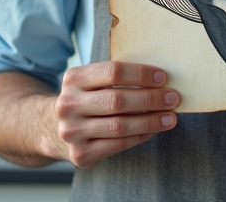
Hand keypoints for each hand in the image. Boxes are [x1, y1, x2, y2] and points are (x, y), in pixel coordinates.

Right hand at [53, 61, 178, 168]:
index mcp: (73, 78)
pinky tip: (154, 130)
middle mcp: (68, 104)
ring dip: (151, 121)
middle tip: (173, 98)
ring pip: (120, 126)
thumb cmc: (85, 99)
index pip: (113, 72)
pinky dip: (141, 136)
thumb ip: (115, 78)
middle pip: (118, 100)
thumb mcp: (90, 81)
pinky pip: (119, 144)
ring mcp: (72, 131)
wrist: (52, 128)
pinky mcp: (80, 153)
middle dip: (151, 99)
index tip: (163, 77)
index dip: (141, 74)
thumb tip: (159, 80)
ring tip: (170, 117)